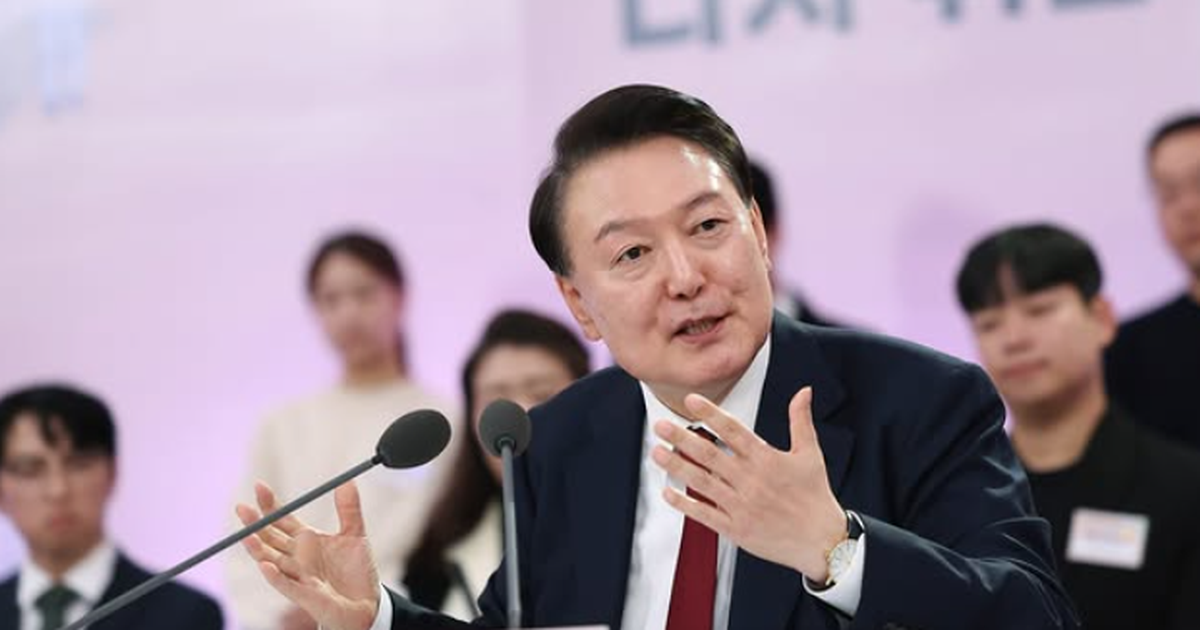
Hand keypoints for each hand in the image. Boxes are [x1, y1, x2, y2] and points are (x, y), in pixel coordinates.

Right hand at [236, 480, 380, 629]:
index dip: (270, 505)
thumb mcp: (355, 534)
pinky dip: (275, 577)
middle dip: (255, 523)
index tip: (259, 486)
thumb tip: (346, 481)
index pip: (281, 520)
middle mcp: (297, 557)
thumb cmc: (356, 571)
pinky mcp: (305, 595)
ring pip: (271, 561)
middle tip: (242, 507)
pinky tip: (265, 566)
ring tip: (246, 535)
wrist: (367, 602)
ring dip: (257, 549)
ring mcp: (298, 576)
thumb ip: (349, 509)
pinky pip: (286, 585)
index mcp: (305, 541)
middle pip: (269, 538)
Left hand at [651, 387, 846, 581]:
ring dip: (677, 466)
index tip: (691, 401)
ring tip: (657, 452)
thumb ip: (800, 421)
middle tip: (660, 425)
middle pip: (709, 454)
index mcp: (766, 459)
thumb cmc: (816, 497)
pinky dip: (684, 504)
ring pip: (702, 482)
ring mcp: (741, 505)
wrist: (823, 541)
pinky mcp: (736, 529)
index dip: (710, 413)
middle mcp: (750, 480)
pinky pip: (705, 514)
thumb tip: (803, 392)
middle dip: (682, 438)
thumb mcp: (811, 454)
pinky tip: (667, 492)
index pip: (733, 430)